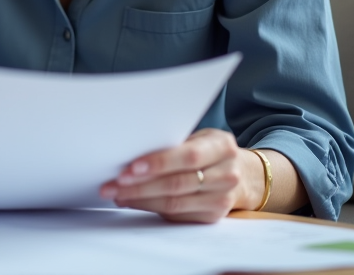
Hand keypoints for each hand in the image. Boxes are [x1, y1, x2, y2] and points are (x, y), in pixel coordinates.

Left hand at [99, 128, 259, 222]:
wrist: (240, 173)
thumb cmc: (207, 150)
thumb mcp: (199, 137)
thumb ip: (174, 143)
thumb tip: (131, 149)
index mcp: (222, 146)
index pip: (188, 156)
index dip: (159, 162)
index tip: (132, 167)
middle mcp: (227, 174)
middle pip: (177, 183)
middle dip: (141, 184)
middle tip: (114, 183)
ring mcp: (222, 198)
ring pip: (174, 202)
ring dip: (140, 198)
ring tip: (117, 193)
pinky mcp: (213, 216)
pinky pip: (176, 214)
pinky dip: (150, 207)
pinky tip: (133, 201)